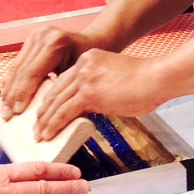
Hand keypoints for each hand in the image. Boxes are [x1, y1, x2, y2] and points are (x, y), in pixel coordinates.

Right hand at [0, 25, 95, 115]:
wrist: (90, 42)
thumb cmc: (87, 63)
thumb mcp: (76, 75)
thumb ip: (59, 89)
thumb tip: (44, 114)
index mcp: (56, 43)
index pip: (32, 72)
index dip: (22, 93)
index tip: (17, 112)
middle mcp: (42, 36)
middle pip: (21, 70)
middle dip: (12, 95)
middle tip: (6, 114)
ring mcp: (34, 36)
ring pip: (15, 67)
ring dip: (8, 90)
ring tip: (3, 109)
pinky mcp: (29, 39)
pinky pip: (17, 63)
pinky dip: (10, 81)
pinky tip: (6, 95)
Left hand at [34, 50, 167, 139]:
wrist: (156, 78)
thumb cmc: (144, 81)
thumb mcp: (115, 78)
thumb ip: (98, 88)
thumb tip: (90, 107)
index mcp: (89, 58)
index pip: (62, 81)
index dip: (51, 99)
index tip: (45, 111)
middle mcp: (82, 65)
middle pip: (54, 91)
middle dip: (43, 111)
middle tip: (37, 126)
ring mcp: (84, 78)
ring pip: (55, 103)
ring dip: (44, 121)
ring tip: (40, 135)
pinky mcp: (88, 93)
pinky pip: (63, 112)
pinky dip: (52, 125)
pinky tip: (48, 135)